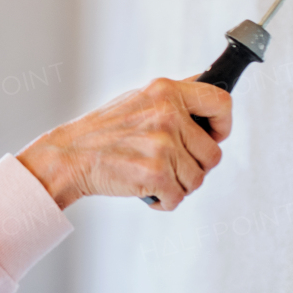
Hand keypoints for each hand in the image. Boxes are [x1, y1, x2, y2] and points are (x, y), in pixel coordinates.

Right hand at [15, 77, 231, 210]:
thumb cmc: (102, 133)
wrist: (69, 156)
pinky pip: (179, 197)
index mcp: (166, 91)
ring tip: (153, 175)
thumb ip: (173, 98)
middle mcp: (167, 114)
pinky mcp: (156, 173)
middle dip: (194, 166)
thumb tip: (209, 97)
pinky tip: (146, 189)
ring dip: (178, 185)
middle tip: (169, 165)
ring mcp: (162, 144)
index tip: (214, 135)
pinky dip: (164, 201)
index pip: (221, 102)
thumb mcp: (139, 99)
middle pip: (212, 153)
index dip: (223, 125)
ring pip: (197, 179)